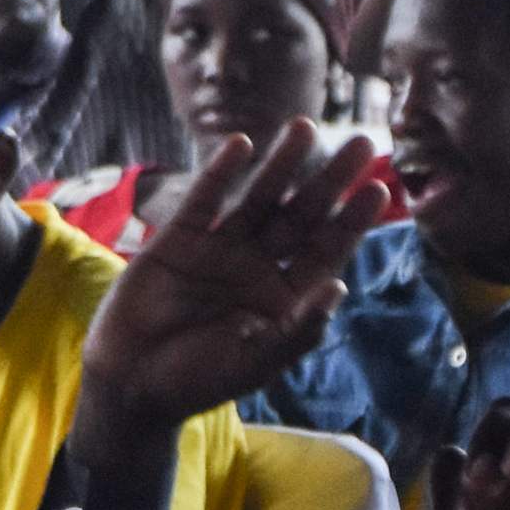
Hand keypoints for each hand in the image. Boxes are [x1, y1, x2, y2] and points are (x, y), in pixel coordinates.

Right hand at [74, 124, 387, 462]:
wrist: (131, 382)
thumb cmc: (197, 380)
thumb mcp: (256, 363)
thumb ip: (298, 328)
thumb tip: (340, 286)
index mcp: (283, 296)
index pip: (326, 251)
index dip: (352, 222)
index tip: (379, 191)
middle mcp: (257, 266)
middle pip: (303, 215)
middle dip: (331, 180)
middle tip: (364, 144)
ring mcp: (219, 249)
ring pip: (259, 198)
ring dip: (282, 164)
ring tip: (306, 127)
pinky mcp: (178, 240)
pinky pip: (205, 200)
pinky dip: (221, 172)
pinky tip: (242, 145)